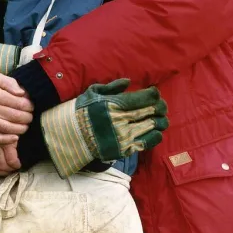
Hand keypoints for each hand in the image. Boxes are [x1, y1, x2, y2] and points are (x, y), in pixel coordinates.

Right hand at [0, 73, 33, 143]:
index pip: (19, 104)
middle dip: (28, 117)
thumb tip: (22, 93)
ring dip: (21, 128)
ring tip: (25, 125)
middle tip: (30, 116)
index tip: (31, 106)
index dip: (29, 106)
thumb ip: (10, 83)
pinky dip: (5, 140)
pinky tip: (15, 138)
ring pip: (7, 128)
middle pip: (15, 116)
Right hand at [41, 79, 168, 177]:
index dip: (154, 94)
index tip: (154, 92)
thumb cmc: (82, 111)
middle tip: (161, 105)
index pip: (145, 98)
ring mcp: (124, 137)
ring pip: (154, 126)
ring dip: (161, 120)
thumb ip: (112, 87)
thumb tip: (129, 82)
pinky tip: (155, 131)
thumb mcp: (92, 93)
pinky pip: (147, 143)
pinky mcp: (124, 150)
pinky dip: (156, 135)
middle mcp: (122, 121)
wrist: (70, 136)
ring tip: (160, 117)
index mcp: (115, 105)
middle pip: (152, 111)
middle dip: (160, 106)